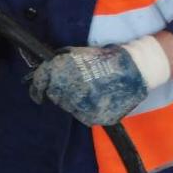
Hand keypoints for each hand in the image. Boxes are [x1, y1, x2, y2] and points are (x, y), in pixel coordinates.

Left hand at [27, 44, 150, 125]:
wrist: (135, 69)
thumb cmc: (106, 59)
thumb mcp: (79, 55)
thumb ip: (60, 64)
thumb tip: (45, 73)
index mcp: (64, 72)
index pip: (41, 81)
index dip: (36, 87)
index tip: (37, 93)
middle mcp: (70, 91)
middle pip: (55, 95)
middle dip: (60, 90)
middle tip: (74, 84)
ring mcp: (82, 107)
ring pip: (67, 107)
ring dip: (72, 100)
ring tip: (88, 90)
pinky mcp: (93, 118)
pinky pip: (82, 115)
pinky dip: (85, 109)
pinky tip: (95, 99)